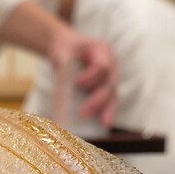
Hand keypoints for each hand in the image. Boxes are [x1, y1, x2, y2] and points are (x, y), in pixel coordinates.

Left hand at [0, 1, 116, 126]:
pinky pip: (109, 103)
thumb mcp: (62, 50)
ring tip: (103, 124)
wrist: (68, 48)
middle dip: (98, 100)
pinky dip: (106, 113)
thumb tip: (62, 82)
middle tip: (83, 113)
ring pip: (113, 95)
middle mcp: (111, 65)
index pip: (102, 66)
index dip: (91, 77)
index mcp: (102, 50)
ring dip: (107, 110)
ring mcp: (110, 78)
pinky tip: (103, 125)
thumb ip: (62, 62)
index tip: (76, 83)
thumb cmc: (65, 48)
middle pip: (109, 84)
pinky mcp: (106, 90)